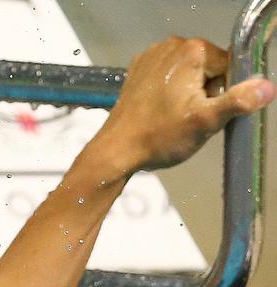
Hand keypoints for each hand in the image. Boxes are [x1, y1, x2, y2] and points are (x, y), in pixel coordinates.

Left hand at [93, 37, 273, 173]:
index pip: (229, 67)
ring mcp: (152, 56)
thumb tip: (267, 87)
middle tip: (188, 117)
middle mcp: (172, 45)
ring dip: (188, 94)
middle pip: (209, 69)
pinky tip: (160, 110)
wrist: (117, 149)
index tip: (204, 111)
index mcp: (193, 50)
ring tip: (172, 116)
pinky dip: (170, 92)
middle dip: (205, 93)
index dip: (222, 93)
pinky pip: (169, 76)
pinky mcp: (138, 69)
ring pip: (190, 73)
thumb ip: (238, 101)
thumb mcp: (206, 121)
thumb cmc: (161, 136)